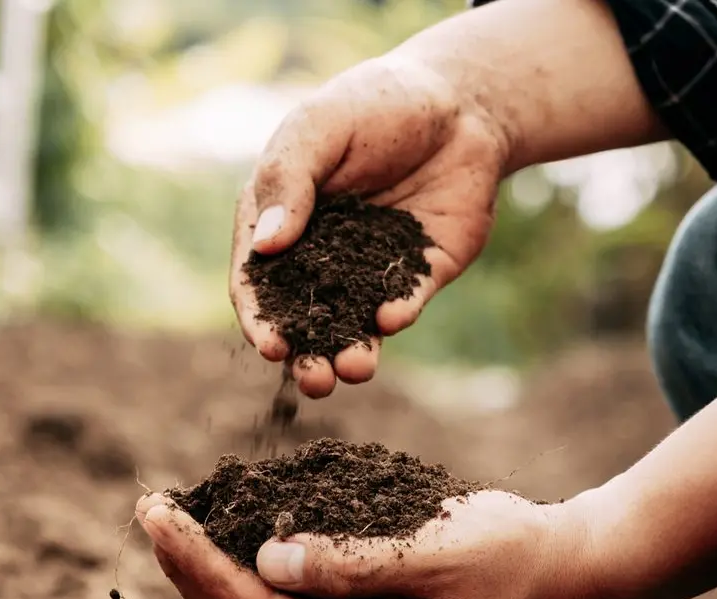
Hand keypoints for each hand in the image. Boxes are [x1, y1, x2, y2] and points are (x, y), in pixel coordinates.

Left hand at [135, 489, 594, 598]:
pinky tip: (233, 532)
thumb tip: (263, 561)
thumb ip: (347, 561)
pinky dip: (254, 569)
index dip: (199, 565)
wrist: (565, 574)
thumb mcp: (431, 551)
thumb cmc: (510, 555)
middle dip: (192, 568)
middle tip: (151, 507)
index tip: (160, 514)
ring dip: (214, 569)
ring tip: (174, 518)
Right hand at [230, 55, 508, 398]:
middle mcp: (320, 254)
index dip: (260, 318)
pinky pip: (404, 302)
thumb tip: (265, 246)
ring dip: (352, 352)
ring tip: (355, 369)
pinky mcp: (418, 273)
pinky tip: (393, 316)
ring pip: (354, 325)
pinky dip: (397, 313)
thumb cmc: (373, 104)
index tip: (271, 346)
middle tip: (316, 380)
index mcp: (280, 221)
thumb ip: (289, 181)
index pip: (258, 281)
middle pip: (304, 318)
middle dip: (308, 355)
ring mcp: (369, 269)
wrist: (458, 102)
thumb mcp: (318, 128)